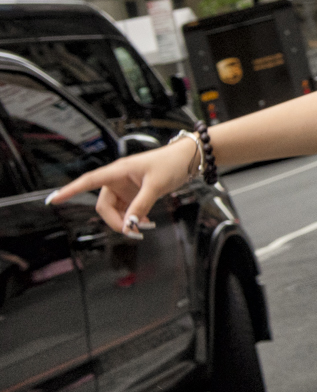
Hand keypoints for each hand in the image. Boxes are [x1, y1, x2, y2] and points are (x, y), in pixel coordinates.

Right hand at [47, 137, 199, 234]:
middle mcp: (117, 180)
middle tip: (133, 232)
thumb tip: (129, 224)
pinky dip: (133, 219)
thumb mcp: (156, 185)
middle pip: (104, 206)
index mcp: (117, 171)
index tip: (53, 199)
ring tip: (144, 228)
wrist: (187, 159)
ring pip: (116, 211)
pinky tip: (145, 222)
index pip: (88, 181)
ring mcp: (125, 188)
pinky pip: (127, 211)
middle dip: (116, 221)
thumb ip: (141, 206)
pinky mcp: (134, 194)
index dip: (69, 190)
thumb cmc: (170, 163)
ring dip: (126, 222)